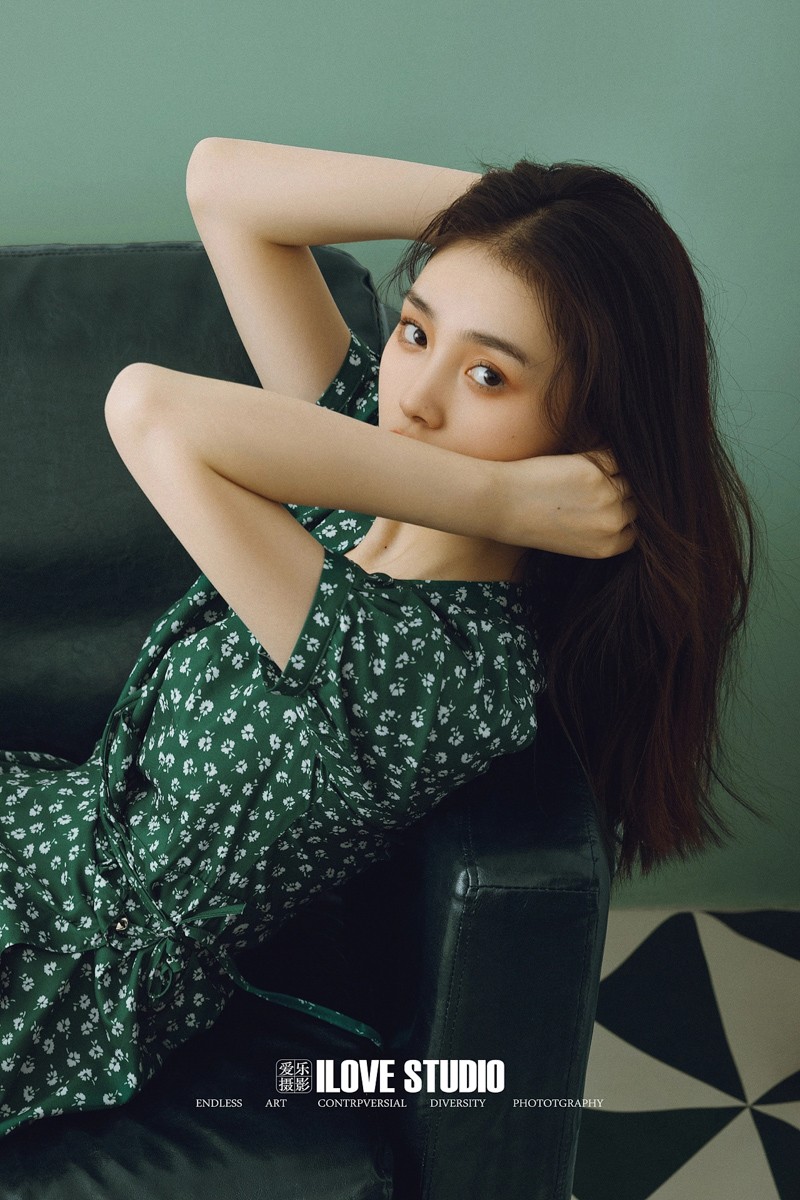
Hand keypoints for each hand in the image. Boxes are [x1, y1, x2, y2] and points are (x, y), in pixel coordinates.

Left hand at [499, 448, 637, 557]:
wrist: (499, 505)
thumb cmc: (526, 522)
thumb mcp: (569, 539)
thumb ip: (596, 529)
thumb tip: (618, 506)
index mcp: (606, 547)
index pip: (635, 530)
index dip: (625, 515)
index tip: (615, 504)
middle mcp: (612, 524)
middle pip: (635, 504)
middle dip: (623, 493)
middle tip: (606, 481)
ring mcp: (607, 496)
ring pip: (630, 479)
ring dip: (618, 472)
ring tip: (597, 468)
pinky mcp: (595, 470)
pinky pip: (616, 457)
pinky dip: (605, 454)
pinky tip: (589, 455)